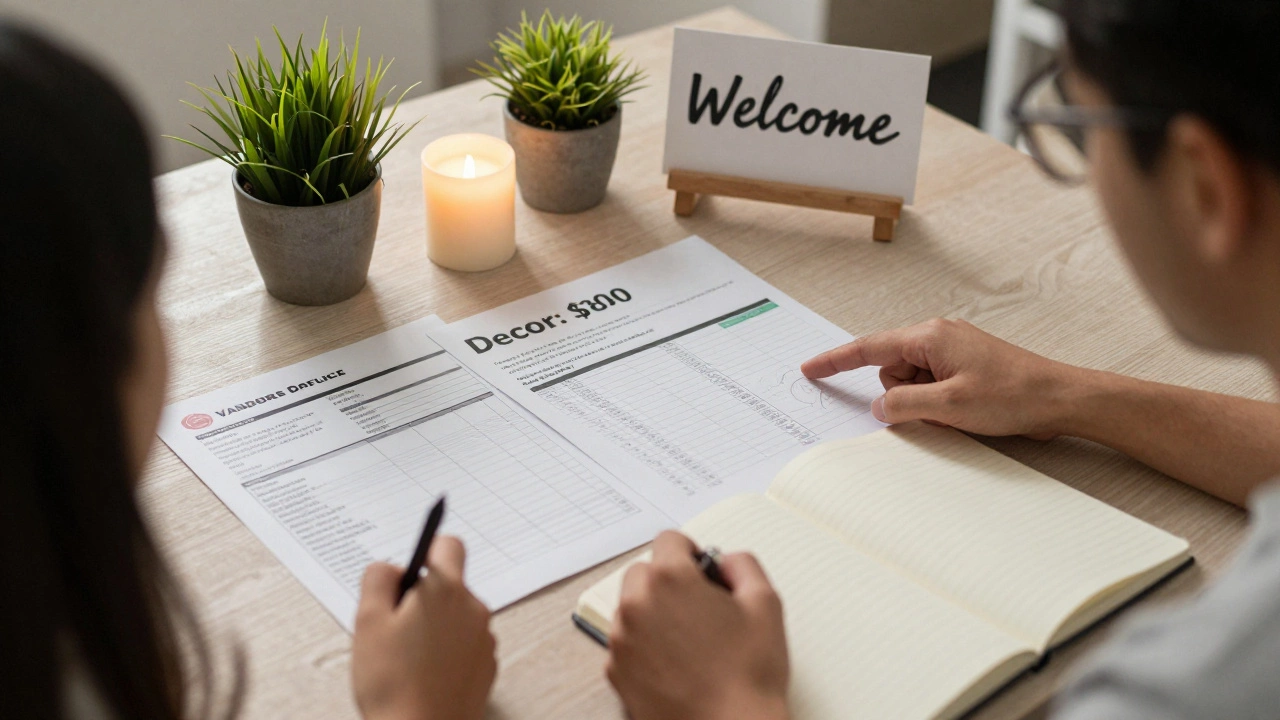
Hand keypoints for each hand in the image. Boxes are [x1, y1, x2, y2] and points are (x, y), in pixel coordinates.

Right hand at [352, 537, 496, 719]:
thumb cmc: (392, 682)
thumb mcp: (368, 621)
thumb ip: (377, 579)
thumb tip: (391, 567)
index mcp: (446, 591)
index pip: (449, 545)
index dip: (426, 553)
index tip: (410, 573)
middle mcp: (474, 609)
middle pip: (449, 585)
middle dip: (423, 598)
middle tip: (394, 627)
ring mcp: (484, 639)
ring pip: (456, 616)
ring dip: (435, 626)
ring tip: (407, 657)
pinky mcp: (487, 666)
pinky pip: (465, 644)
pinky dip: (448, 651)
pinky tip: (425, 674)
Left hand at [606, 531, 790, 719]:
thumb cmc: (749, 673)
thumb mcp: (765, 604)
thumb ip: (743, 565)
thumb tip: (725, 562)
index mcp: (669, 579)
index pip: (669, 540)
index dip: (691, 553)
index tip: (702, 572)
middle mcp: (636, 605)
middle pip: (643, 572)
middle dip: (667, 582)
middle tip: (698, 607)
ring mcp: (621, 640)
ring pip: (631, 608)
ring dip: (654, 613)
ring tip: (689, 641)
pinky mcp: (615, 672)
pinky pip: (626, 643)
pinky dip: (644, 646)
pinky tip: (675, 665)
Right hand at [801, 318, 1078, 438]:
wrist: (1060, 398)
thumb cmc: (1013, 394)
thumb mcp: (948, 406)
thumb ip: (903, 405)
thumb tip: (879, 408)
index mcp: (929, 337)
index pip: (868, 348)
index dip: (835, 361)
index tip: (809, 369)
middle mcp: (937, 337)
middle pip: (890, 370)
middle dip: (901, 396)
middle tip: (936, 410)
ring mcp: (952, 352)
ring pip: (910, 382)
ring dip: (923, 403)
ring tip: (958, 412)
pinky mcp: (964, 368)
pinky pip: (931, 387)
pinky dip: (938, 404)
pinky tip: (965, 412)